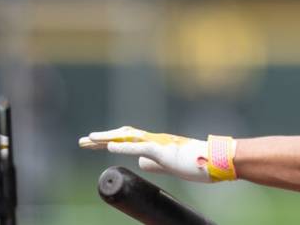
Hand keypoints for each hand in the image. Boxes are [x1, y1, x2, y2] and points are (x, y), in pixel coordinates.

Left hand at [79, 126, 236, 182]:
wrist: (217, 160)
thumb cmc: (199, 163)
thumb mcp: (171, 164)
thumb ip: (155, 162)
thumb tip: (140, 162)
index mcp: (156, 144)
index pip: (128, 140)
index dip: (110, 141)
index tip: (93, 144)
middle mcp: (155, 139)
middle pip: (123, 136)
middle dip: (101, 138)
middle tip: (82, 141)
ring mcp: (158, 144)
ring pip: (127, 137)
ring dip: (107, 139)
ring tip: (89, 139)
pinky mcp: (163, 151)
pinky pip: (139, 147)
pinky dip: (123, 146)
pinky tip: (109, 146)